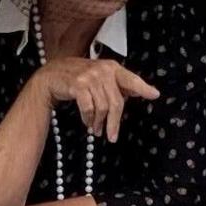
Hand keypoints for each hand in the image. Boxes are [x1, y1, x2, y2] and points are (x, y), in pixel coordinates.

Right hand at [34, 57, 159, 139]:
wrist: (50, 76)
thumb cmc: (77, 78)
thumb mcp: (99, 77)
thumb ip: (117, 84)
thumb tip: (138, 92)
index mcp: (112, 67)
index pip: (131, 79)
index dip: (143, 88)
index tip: (155, 95)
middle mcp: (103, 70)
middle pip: (116, 102)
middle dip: (114, 122)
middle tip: (112, 137)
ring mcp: (90, 76)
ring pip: (103, 107)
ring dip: (99, 122)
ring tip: (95, 129)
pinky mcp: (78, 84)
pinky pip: (88, 108)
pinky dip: (88, 119)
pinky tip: (87, 123)